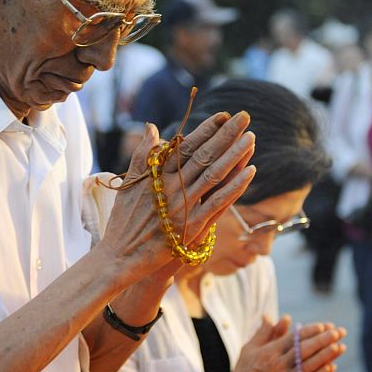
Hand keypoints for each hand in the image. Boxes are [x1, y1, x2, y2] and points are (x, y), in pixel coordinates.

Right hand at [101, 112, 255, 280]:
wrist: (120, 257)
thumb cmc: (123, 221)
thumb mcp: (128, 183)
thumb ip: (142, 155)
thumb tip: (152, 127)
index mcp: (157, 174)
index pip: (186, 146)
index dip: (206, 129)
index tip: (222, 115)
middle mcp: (171, 187)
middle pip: (204, 155)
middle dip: (226, 134)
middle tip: (244, 117)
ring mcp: (183, 206)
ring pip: (214, 175)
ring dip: (235, 155)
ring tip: (251, 137)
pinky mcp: (192, 226)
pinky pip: (219, 203)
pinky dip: (235, 186)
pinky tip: (250, 172)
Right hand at [223, 316, 346, 371]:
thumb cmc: (244, 370)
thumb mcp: (250, 347)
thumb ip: (266, 332)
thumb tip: (282, 317)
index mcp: (269, 351)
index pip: (294, 338)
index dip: (310, 331)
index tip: (324, 325)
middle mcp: (279, 364)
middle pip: (305, 349)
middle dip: (324, 339)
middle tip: (339, 332)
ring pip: (311, 365)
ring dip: (327, 355)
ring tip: (341, 346)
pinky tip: (332, 366)